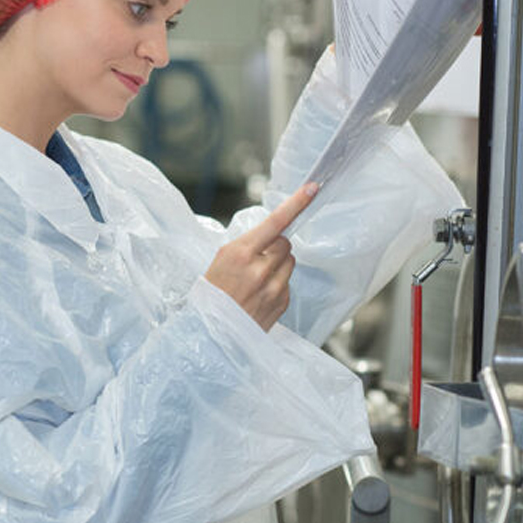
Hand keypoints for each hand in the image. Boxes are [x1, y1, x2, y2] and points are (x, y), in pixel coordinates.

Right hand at [204, 183, 317, 330]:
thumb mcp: (221, 260)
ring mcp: (273, 288)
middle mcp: (260, 269)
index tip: (312, 188)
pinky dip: (277, 283)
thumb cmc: (211, 293)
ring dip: (278, 264)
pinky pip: (288, 282)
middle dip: (275, 246)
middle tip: (257, 259)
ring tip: (257, 279)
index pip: (275, 222)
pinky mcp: (281, 303)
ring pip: (290, 261)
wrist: (210, 334)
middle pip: (285, 242)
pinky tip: (259, 294)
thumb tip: (271, 235)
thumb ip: (247, 245)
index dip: (296, 203)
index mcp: (240, 253)